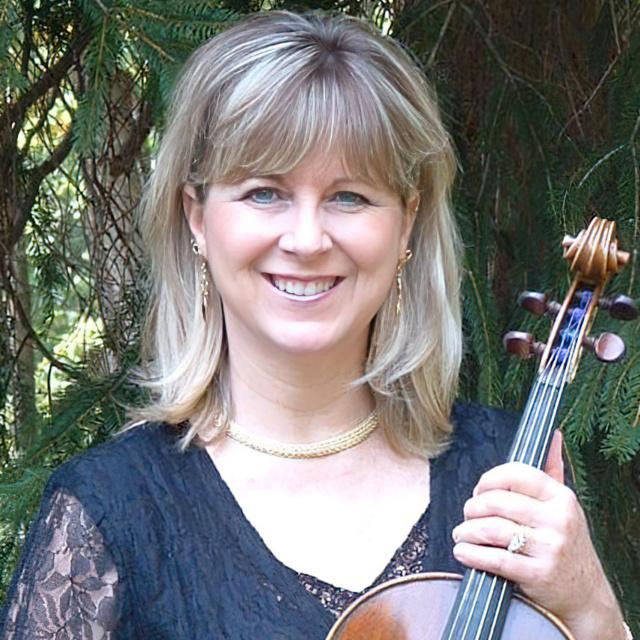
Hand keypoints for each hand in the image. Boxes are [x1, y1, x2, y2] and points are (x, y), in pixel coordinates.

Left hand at [451, 431, 626, 639]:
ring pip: (491, 528)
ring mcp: (549, 547)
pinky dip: (471, 554)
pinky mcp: (538, 574)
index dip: (488, 479)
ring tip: (461, 534)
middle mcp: (558, 519)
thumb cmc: (565, 542)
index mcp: (560, 497)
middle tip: (467, 515)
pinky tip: (463, 552)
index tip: (479, 490)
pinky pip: (494, 559)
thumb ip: (552, 470)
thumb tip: (552, 434)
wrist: (585, 594)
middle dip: (472, 507)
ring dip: (466, 531)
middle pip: (496, 502)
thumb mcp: (563, 505)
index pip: (515, 473)